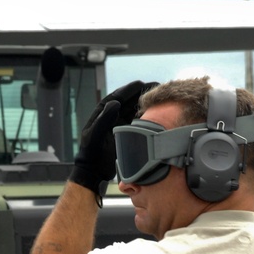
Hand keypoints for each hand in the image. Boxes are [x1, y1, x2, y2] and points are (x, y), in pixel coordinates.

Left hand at [69, 80, 157, 202]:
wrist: (94, 170)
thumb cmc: (91, 153)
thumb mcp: (95, 135)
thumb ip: (104, 118)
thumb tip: (116, 102)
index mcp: (103, 110)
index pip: (120, 95)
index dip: (132, 88)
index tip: (145, 84)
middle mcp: (112, 114)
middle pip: (130, 99)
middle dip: (144, 93)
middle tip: (160, 89)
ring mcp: (120, 122)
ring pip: (135, 108)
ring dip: (147, 103)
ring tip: (161, 99)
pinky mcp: (126, 131)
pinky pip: (138, 119)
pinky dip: (147, 115)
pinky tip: (157, 113)